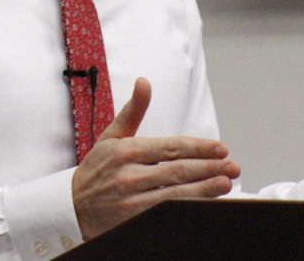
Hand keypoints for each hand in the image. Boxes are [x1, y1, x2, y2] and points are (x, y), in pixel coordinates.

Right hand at [71, 78, 240, 239]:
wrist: (71, 206)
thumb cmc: (96, 169)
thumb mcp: (111, 136)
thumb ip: (133, 110)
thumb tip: (144, 82)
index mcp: (127, 151)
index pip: (171, 148)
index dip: (198, 148)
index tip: (220, 149)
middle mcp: (130, 175)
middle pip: (177, 171)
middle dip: (209, 168)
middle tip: (233, 166)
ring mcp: (131, 201)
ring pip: (175, 195)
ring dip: (204, 190)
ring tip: (225, 184)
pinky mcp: (133, 222)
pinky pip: (165, 215)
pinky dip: (186, 210)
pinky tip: (203, 206)